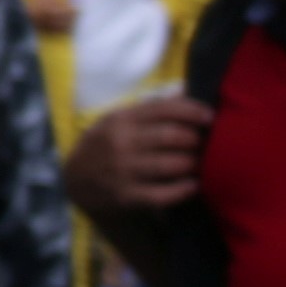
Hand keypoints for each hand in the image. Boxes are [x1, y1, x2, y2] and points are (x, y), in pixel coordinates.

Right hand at [64, 92, 209, 220]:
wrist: (75, 181)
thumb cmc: (105, 145)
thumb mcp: (118, 120)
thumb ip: (150, 109)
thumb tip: (186, 90)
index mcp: (121, 119)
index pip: (163, 108)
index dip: (192, 111)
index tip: (210, 117)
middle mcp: (121, 142)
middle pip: (172, 136)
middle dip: (195, 139)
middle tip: (203, 143)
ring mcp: (124, 170)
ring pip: (172, 164)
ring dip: (192, 163)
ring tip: (198, 163)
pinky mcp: (127, 196)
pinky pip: (164, 194)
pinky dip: (184, 190)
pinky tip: (193, 185)